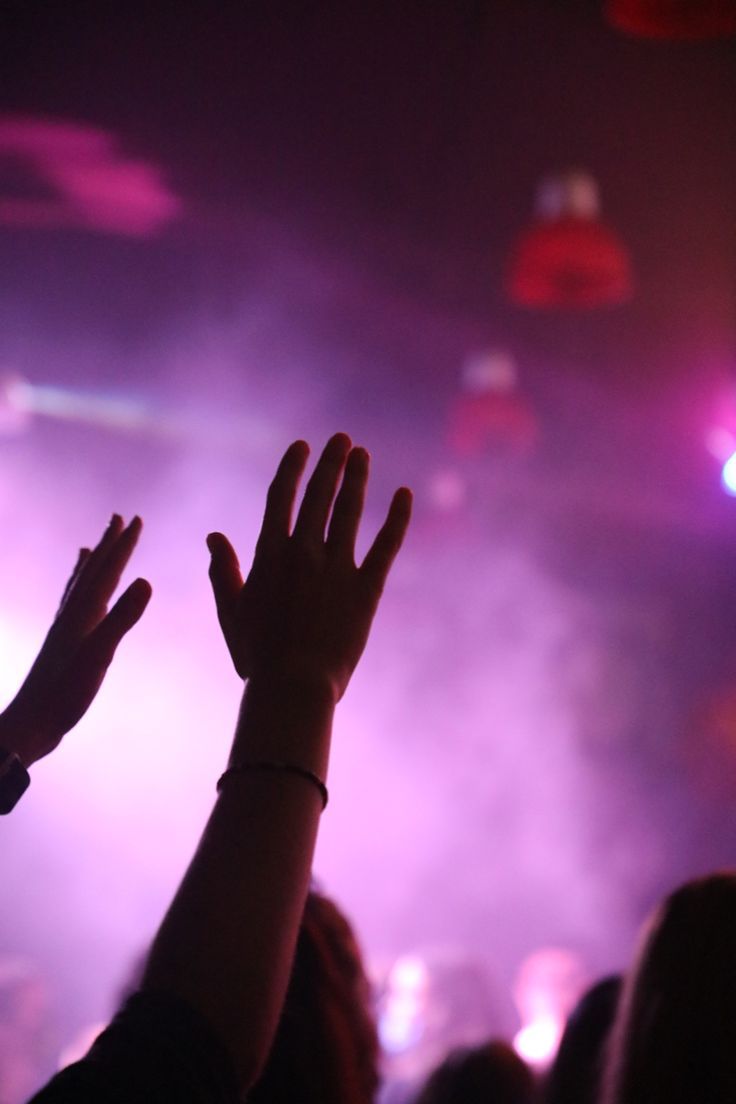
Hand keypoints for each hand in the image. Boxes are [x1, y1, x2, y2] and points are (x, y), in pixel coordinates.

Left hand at [0, 515, 151, 765]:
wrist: (31, 723)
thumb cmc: (65, 694)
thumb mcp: (100, 655)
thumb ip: (122, 618)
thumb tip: (146, 581)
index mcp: (83, 613)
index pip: (108, 570)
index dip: (124, 545)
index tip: (137, 519)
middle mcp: (72, 614)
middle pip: (93, 570)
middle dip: (108, 544)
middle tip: (119, 517)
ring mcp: (65, 629)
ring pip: (80, 586)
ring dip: (91, 564)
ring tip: (91, 547)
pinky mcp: (62, 645)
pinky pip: (72, 607)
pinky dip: (78, 594)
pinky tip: (79, 601)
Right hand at [207, 434, 411, 702]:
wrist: (294, 686)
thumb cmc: (257, 655)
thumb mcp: (232, 611)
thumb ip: (222, 571)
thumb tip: (214, 537)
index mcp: (270, 554)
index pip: (282, 497)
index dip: (293, 468)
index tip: (302, 447)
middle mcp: (305, 552)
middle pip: (320, 495)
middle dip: (331, 462)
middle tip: (342, 439)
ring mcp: (338, 568)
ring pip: (349, 511)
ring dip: (357, 478)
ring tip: (362, 454)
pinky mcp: (367, 589)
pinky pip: (386, 545)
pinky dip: (397, 518)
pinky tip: (404, 494)